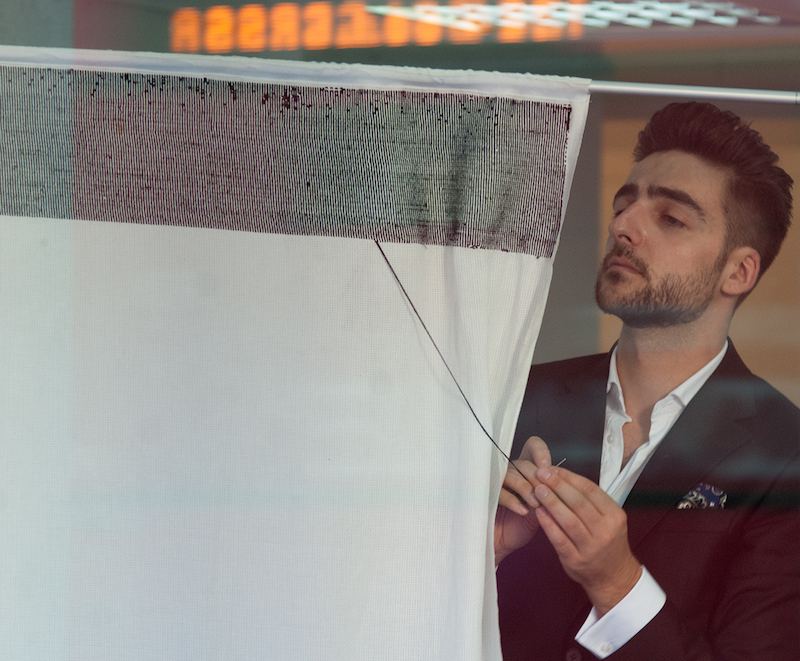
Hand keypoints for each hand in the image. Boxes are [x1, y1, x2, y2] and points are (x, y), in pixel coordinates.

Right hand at [494, 437, 551, 565]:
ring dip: (526, 489)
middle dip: (536, 478)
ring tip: (536, 505)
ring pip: (512, 474)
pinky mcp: (486, 493)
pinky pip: (499, 491)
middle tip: (545, 494)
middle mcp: (512, 470)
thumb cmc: (524, 524)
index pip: (533, 447)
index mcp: (526, 469)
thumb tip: (563, 486)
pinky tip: (523, 511)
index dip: (540, 451)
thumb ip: (550, 495)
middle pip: (524, 463)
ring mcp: (497, 481)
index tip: (548, 466)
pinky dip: (513, 501)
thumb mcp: (542, 509)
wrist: (504, 542)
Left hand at [533, 466, 641, 615]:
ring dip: (550, 502)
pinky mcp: (576, 560)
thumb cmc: (607, 541)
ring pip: (568, 520)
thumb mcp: (609, 519)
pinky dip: (548, 524)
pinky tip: (538, 512)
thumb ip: (591, 500)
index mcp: (614, 516)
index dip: (569, 477)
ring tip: (537, 489)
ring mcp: (591, 547)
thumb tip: (562, 476)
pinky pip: (559, 539)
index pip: (590, 490)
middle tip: (541, 473)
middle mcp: (605, 531)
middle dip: (557, 485)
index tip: (553, 468)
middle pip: (578, 502)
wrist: (613, 576)